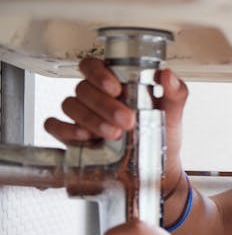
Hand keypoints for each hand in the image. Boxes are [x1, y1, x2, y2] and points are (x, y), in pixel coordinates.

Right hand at [44, 57, 188, 194]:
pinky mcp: (72, 137)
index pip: (93, 66)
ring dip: (90, 119)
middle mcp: (95, 97)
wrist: (158, 168)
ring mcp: (82, 116)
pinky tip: (85, 137)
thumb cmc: (162, 134)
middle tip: (127, 120)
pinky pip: (54, 126)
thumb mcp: (173, 112)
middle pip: (83, 88)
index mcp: (116, 84)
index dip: (99, 73)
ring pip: (70, 105)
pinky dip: (65, 129)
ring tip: (113, 134)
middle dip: (104, 104)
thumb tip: (166, 75)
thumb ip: (175, 92)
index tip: (116, 89)